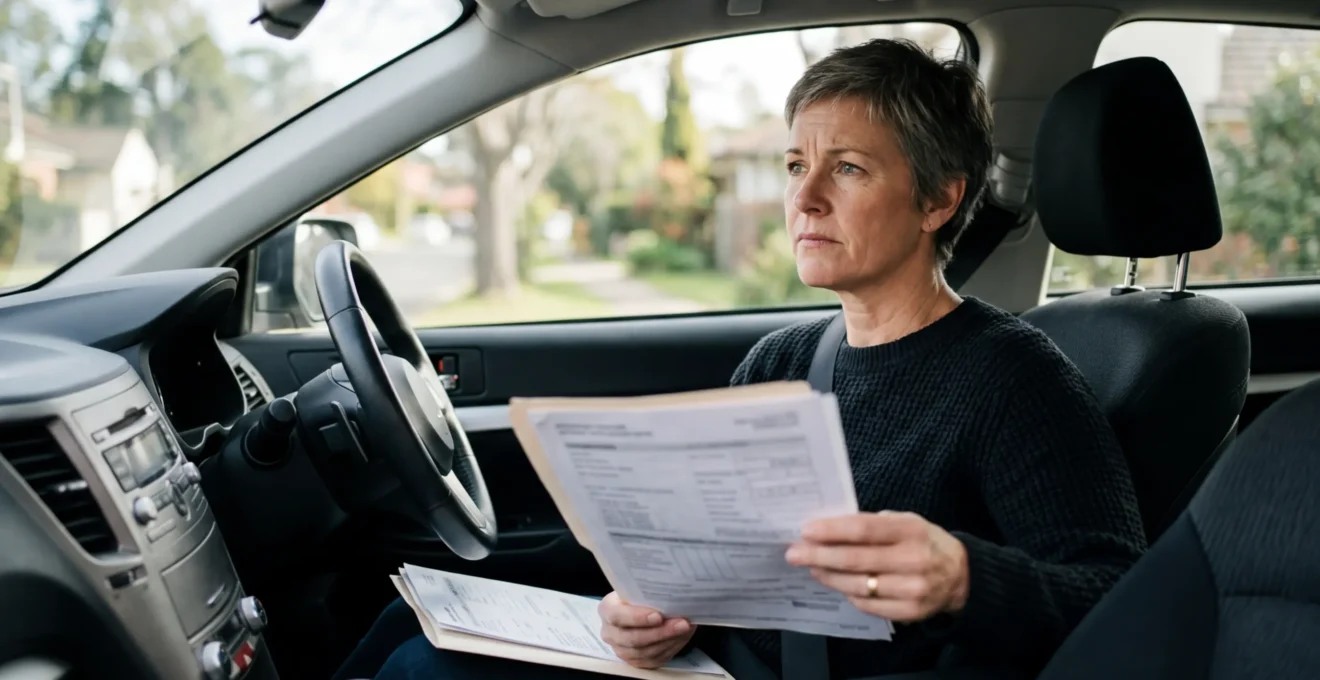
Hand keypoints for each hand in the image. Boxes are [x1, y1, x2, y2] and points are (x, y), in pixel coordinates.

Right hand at [597, 591, 695, 668]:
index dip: (638, 618)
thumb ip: (649, 592)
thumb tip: (675, 593)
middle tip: (682, 624)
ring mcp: (621, 650)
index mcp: (607, 610)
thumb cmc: (639, 596)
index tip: (659, 616)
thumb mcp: (639, 588)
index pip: (618, 616)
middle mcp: (610, 632)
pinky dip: (670, 649)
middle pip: (633, 638)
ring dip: (668, 641)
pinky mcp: (634, 661)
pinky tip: (681, 638)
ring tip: (685, 629)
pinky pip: (653, 660)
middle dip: (661, 632)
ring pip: (645, 652)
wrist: (637, 610)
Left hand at [785, 510, 969, 622]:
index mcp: (911, 530)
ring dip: (828, 576)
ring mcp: (913, 589)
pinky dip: (848, 593)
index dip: (831, 530)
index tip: (806, 530)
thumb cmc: (923, 542)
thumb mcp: (905, 521)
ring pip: (858, 585)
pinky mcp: (910, 612)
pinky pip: (868, 605)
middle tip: (793, 553)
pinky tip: (837, 583)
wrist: (960, 575)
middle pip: (856, 560)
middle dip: (819, 556)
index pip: (863, 530)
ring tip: (812, 567)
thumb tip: (828, 528)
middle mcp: (913, 560)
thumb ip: (872, 524)